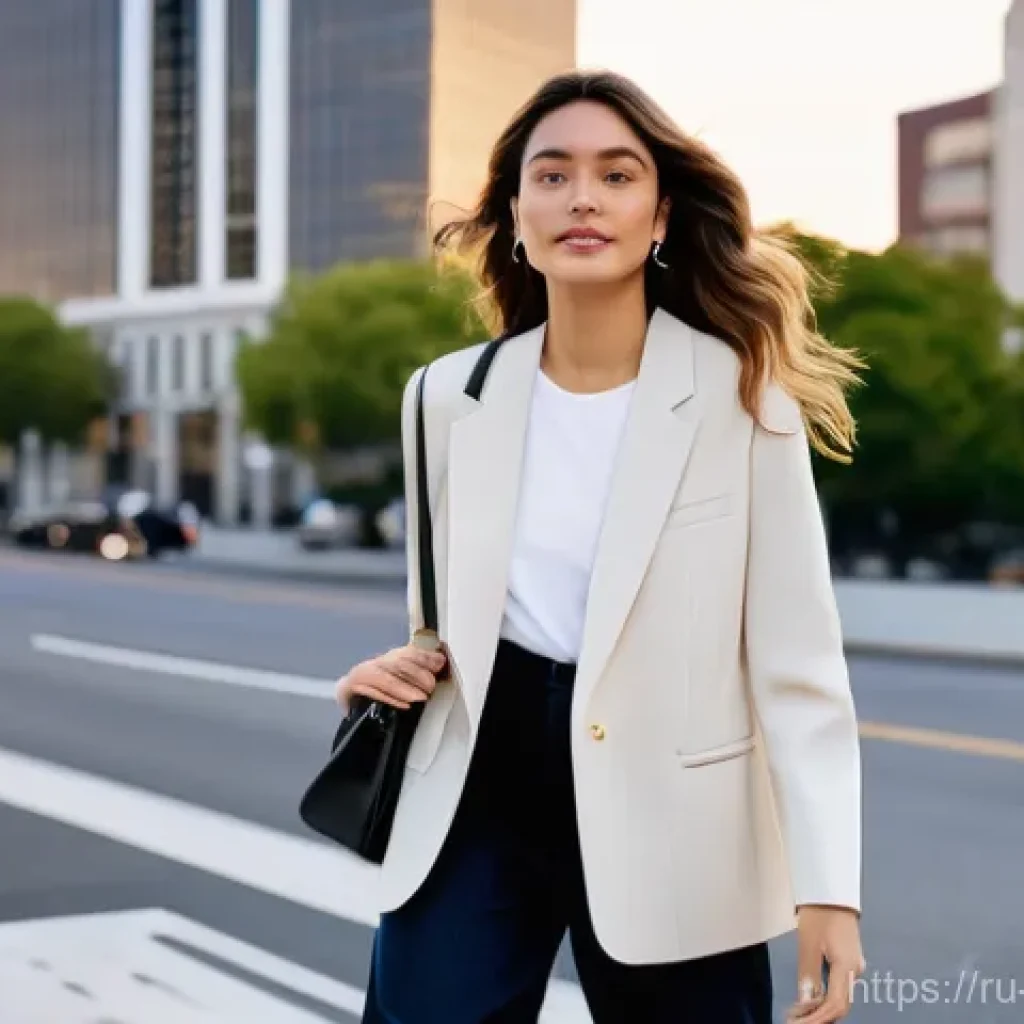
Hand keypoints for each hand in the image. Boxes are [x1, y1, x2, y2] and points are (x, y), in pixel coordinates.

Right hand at [336, 643, 447, 710]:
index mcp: (389, 659)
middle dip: (417, 674)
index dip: (424, 656)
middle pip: (397, 663)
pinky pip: (369, 692)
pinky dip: (389, 698)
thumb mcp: (404, 681)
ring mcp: (360, 675)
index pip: (408, 651)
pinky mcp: (348, 689)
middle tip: (431, 686)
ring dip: (403, 688)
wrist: (351, 706)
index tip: (439, 663)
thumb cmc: (382, 695)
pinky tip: (404, 705)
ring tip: (420, 697)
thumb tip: (440, 661)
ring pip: (384, 678)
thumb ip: (421, 669)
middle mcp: (375, 663)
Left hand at [786, 905, 864, 1021]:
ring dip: (820, 1007)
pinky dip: (824, 994)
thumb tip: (805, 1002)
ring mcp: (854, 964)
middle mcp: (855, 970)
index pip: (836, 1006)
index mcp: (847, 967)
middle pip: (840, 1004)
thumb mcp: (808, 944)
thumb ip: (808, 975)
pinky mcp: (848, 958)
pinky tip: (809, 996)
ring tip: (798, 1011)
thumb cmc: (820, 913)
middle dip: (818, 1016)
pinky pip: (839, 985)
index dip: (817, 1019)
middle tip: (794, 1020)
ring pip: (839, 995)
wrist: (831, 890)